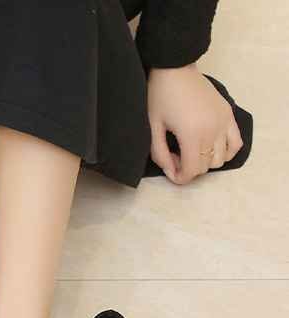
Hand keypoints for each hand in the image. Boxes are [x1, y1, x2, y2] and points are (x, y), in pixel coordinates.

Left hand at [147, 64, 243, 184]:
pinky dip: (226, 151)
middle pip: (205, 167)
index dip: (179, 177)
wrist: (175, 68)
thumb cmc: (160, 96)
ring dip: (205, 161)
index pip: (192, 171)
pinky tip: (211, 146)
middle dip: (189, 168)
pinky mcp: (229, 114)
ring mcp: (224, 122)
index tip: (170, 168)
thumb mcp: (153, 128)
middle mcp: (213, 130)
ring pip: (221, 159)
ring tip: (191, 149)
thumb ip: (160, 154)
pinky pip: (236, 143)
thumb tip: (170, 170)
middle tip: (175, 154)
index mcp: (192, 135)